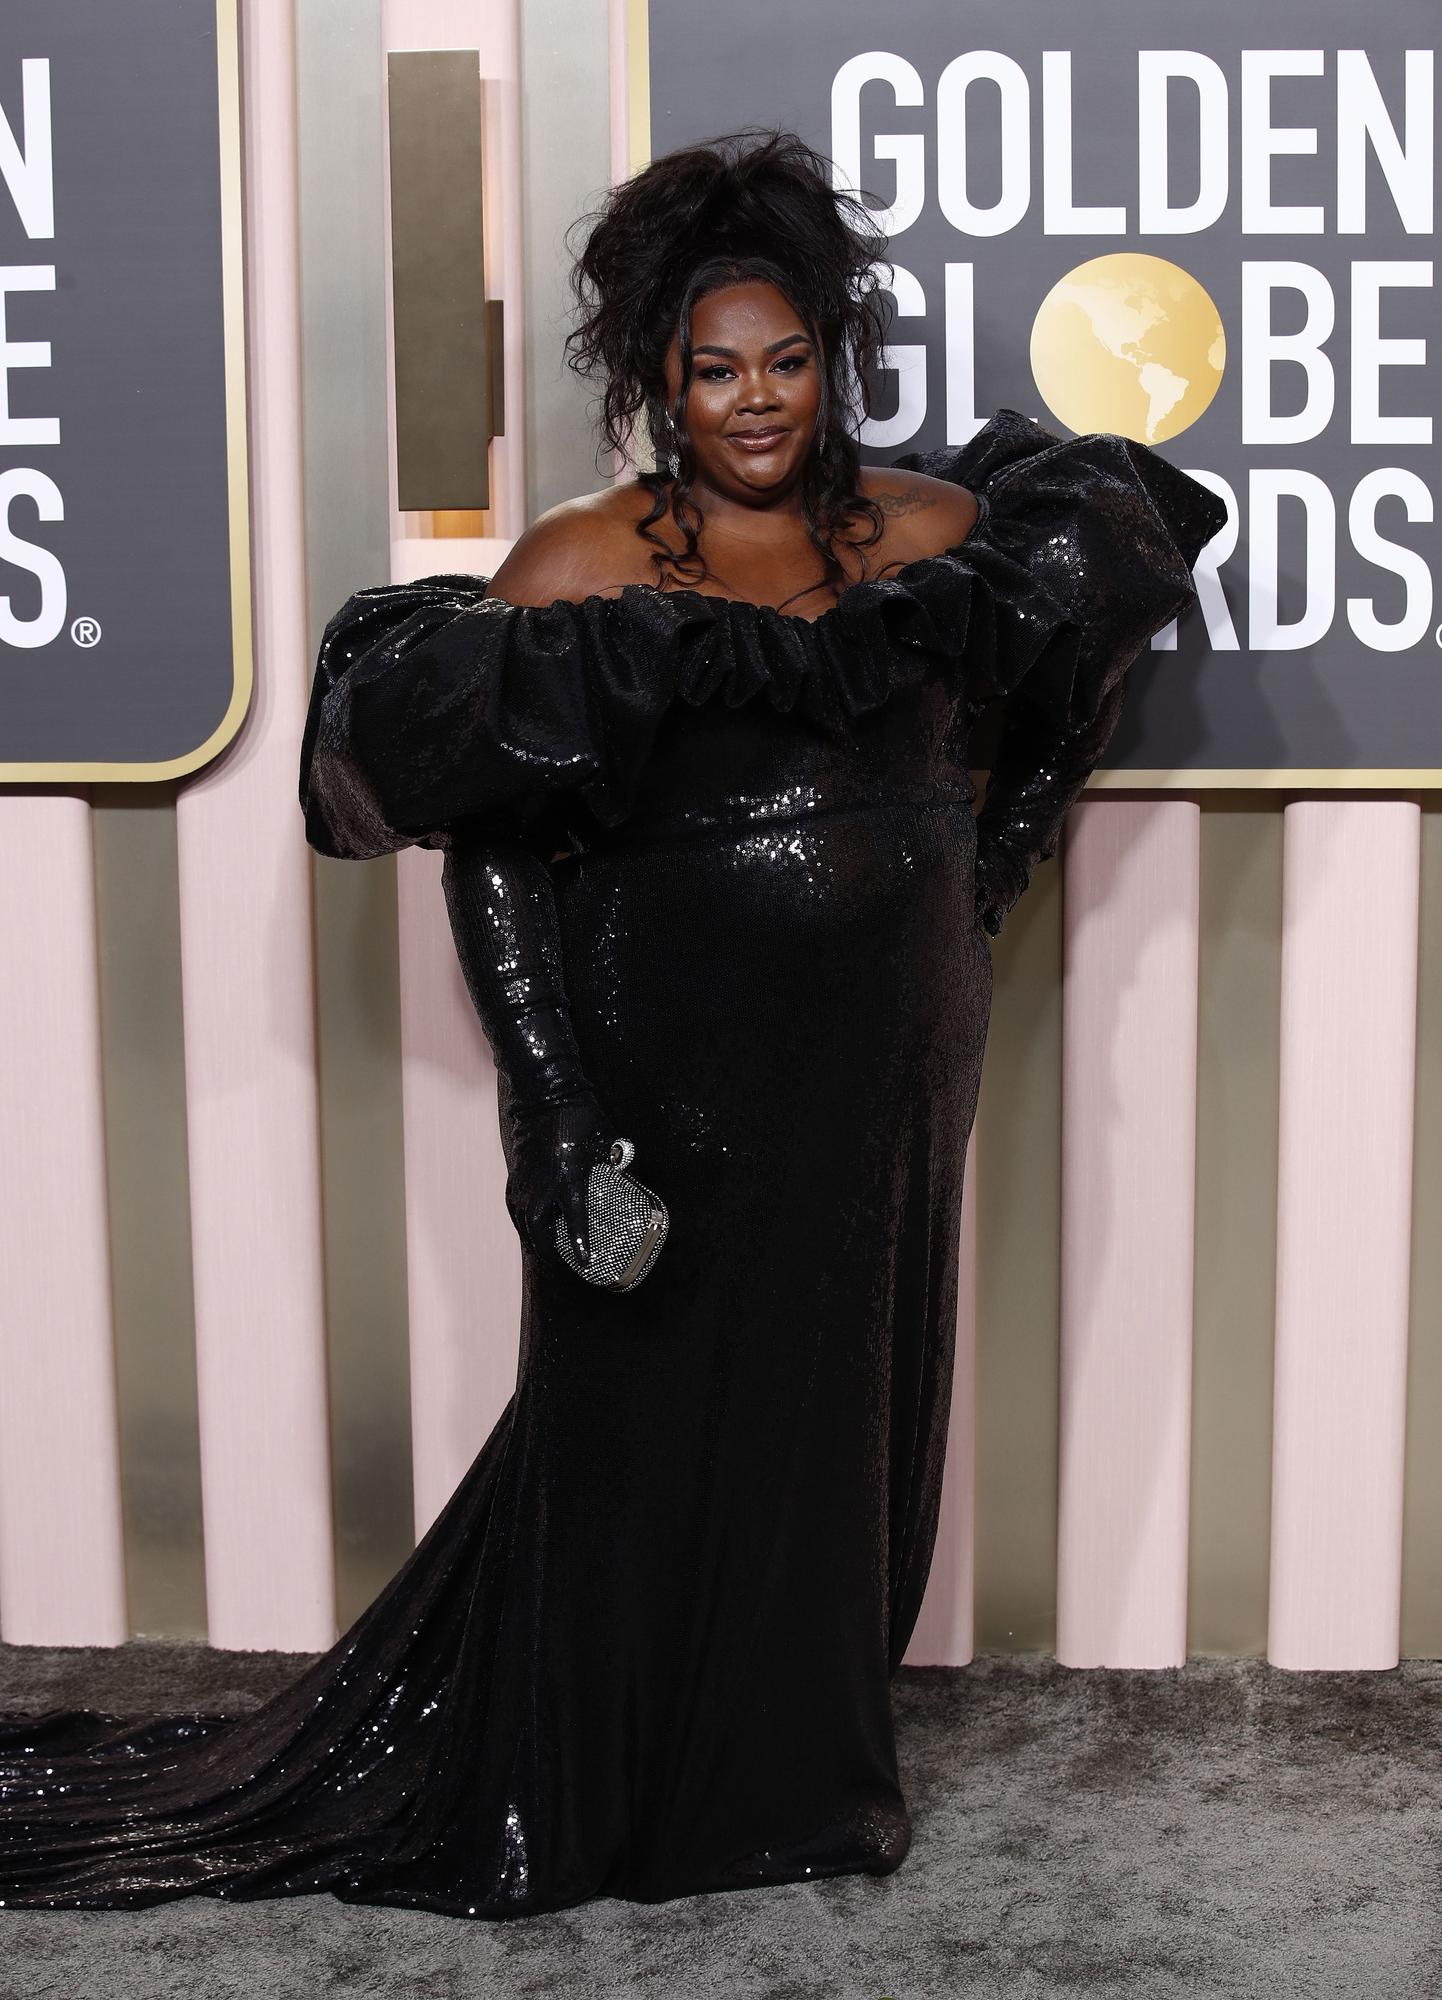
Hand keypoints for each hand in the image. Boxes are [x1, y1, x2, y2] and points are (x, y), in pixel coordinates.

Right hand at [503, 1090, 622, 1270]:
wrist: (543, 1094)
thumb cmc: (578, 1115)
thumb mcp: (605, 1139)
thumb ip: (614, 1159)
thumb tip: (626, 1170)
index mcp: (569, 1178)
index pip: (575, 1221)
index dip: (580, 1244)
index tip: (584, 1261)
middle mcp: (544, 1185)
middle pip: (539, 1230)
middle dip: (547, 1249)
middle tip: (557, 1260)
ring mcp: (525, 1180)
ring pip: (523, 1220)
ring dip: (532, 1237)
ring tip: (541, 1249)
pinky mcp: (515, 1173)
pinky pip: (514, 1205)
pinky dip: (521, 1219)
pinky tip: (526, 1225)